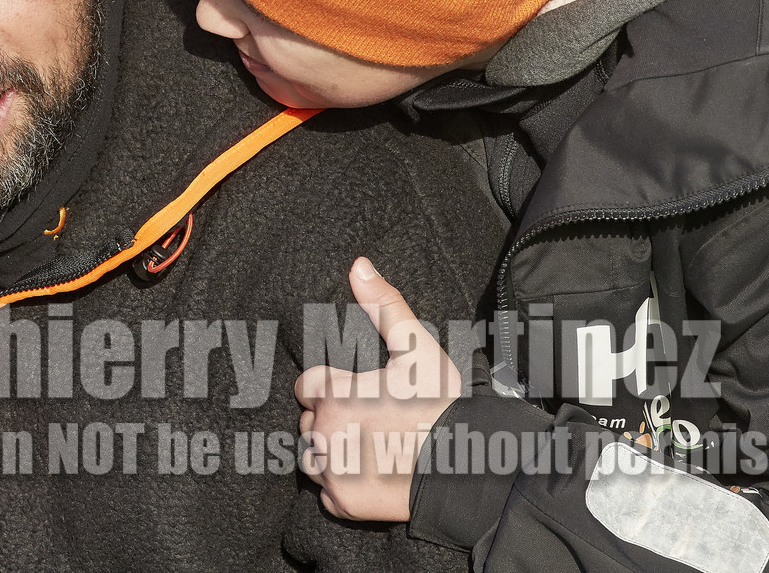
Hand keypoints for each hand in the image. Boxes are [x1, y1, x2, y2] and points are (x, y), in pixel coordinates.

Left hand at [294, 257, 462, 520]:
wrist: (462, 468)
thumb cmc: (439, 406)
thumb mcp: (417, 347)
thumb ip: (384, 304)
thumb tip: (358, 265)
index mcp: (334, 393)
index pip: (306, 386)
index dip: (328, 386)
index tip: (353, 391)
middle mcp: (322, 432)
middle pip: (308, 420)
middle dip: (329, 417)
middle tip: (367, 419)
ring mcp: (330, 471)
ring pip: (310, 455)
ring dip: (329, 450)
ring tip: (365, 444)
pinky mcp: (341, 504)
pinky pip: (325, 491)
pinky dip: (340, 484)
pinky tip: (367, 471)